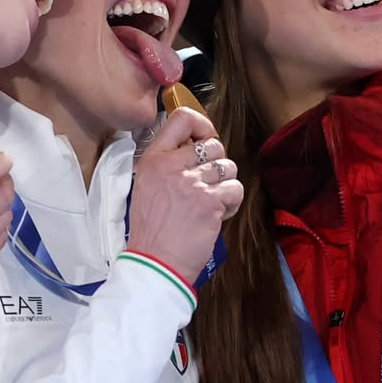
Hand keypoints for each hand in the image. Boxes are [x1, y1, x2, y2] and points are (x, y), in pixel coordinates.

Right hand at [126, 108, 242, 284]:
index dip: (202, 125)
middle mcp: (171, 166)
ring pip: (228, 167)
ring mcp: (191, 183)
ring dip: (225, 186)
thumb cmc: (152, 232)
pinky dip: (232, 203)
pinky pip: (235, 189)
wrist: (155, 264)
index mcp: (152, 160)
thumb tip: (195, 151)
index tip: (205, 139)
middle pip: (213, 145)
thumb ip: (168, 166)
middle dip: (217, 165)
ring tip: (211, 204)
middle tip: (208, 186)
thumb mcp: (146, 188)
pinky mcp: (210, 201)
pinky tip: (217, 216)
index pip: (181, 118)